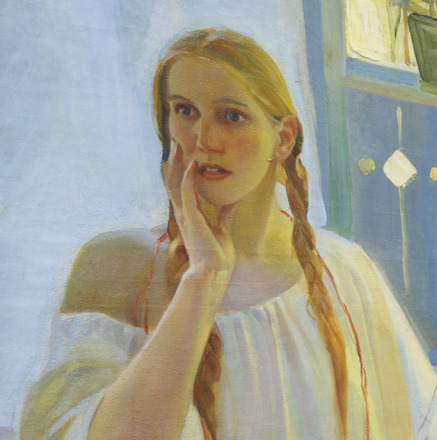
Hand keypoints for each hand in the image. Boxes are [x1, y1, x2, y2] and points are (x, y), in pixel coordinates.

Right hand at [163, 141, 236, 276]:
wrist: (213, 273)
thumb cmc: (217, 256)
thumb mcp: (222, 229)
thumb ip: (224, 214)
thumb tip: (232, 199)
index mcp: (190, 215)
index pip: (182, 187)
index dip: (181, 169)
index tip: (184, 152)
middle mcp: (184, 213)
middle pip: (174, 180)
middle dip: (175, 160)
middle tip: (176, 140)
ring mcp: (185, 215)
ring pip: (176, 182)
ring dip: (178, 162)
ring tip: (178, 143)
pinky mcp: (191, 218)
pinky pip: (187, 192)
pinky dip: (189, 176)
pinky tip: (193, 163)